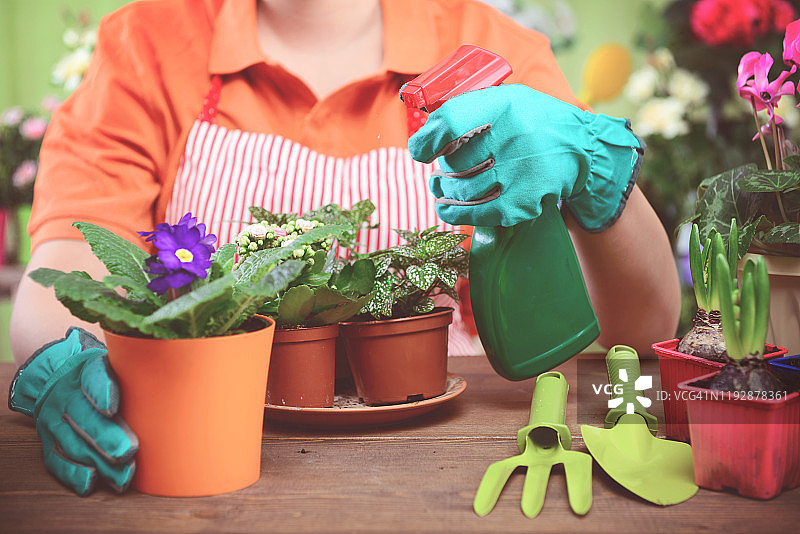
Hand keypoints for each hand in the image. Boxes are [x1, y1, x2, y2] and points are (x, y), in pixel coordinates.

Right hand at [9, 328, 137, 495]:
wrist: (63, 379)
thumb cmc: (108, 377)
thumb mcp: (121, 366)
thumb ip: (145, 375)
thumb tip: (187, 386)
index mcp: (87, 370)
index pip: (93, 377)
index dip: (102, 392)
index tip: (112, 409)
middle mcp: (67, 395)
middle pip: (85, 416)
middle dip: (106, 436)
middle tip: (128, 451)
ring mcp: (56, 420)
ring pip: (74, 443)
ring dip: (98, 461)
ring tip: (122, 475)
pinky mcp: (50, 443)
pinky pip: (57, 461)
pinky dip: (73, 474)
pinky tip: (91, 482)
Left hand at [407, 84, 643, 230]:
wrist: (582, 149)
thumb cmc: (533, 123)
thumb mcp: (507, 100)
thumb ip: (469, 109)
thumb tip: (424, 136)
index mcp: (505, 104)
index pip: (451, 120)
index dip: (428, 139)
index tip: (420, 150)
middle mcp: (514, 136)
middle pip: (454, 161)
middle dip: (441, 170)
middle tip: (439, 172)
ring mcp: (521, 171)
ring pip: (462, 189)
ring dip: (445, 192)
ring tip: (441, 188)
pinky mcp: (524, 201)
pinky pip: (478, 212)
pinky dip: (456, 213)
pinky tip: (446, 208)